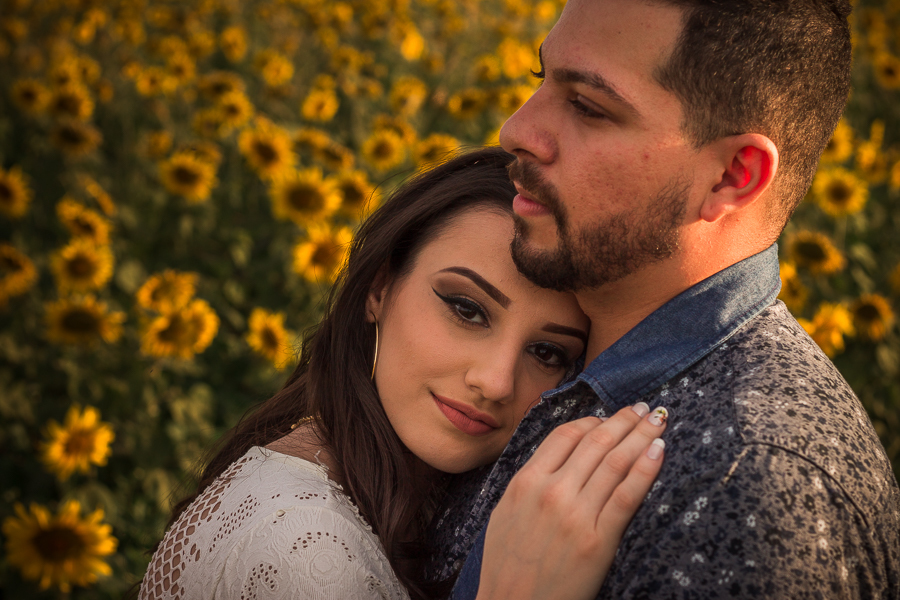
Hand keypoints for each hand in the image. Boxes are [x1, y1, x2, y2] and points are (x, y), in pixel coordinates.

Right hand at [475, 403, 666, 599]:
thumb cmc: (507, 565)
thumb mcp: (506, 512)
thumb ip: (532, 481)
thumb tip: (561, 457)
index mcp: (526, 482)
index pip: (566, 435)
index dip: (593, 420)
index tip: (609, 417)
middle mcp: (552, 493)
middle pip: (596, 443)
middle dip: (625, 420)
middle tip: (645, 408)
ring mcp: (577, 516)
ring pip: (616, 463)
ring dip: (641, 436)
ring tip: (659, 421)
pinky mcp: (599, 541)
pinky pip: (628, 496)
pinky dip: (646, 469)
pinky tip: (659, 451)